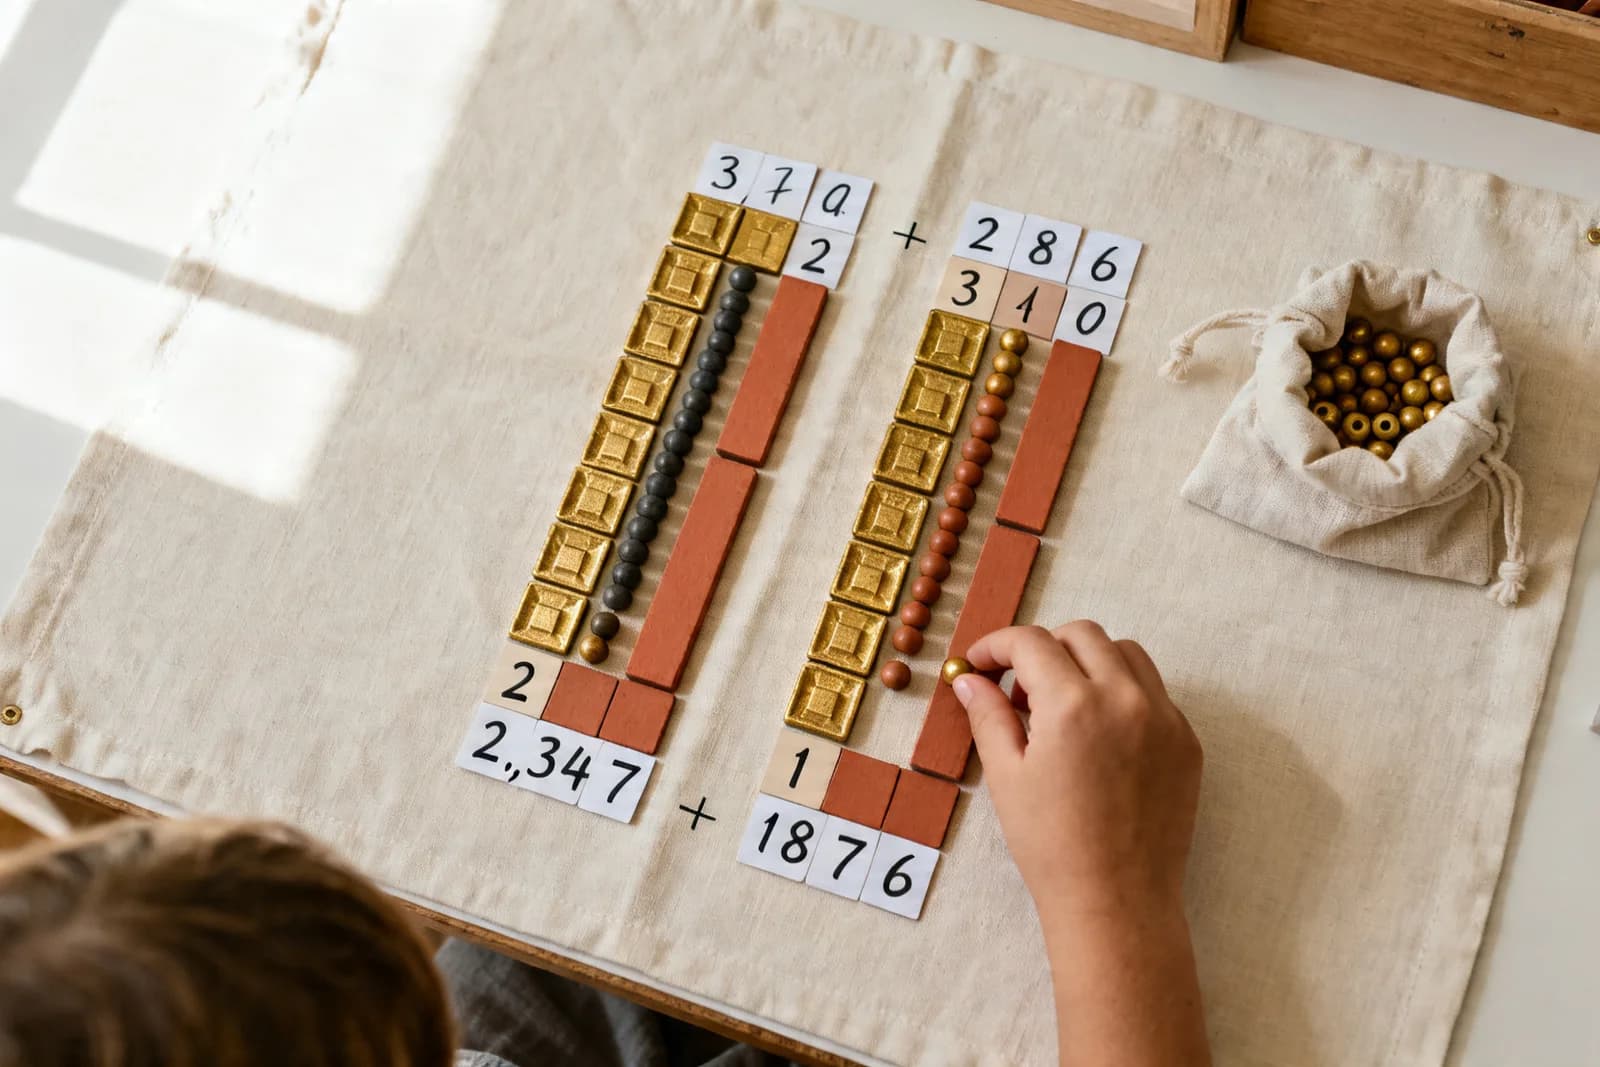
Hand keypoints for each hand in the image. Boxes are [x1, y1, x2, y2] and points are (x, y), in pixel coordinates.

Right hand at [953, 621, 1202, 923]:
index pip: (1031, 642)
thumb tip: (969, 679)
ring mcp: (1164, 718)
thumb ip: (987, 716)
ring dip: (1087, 660)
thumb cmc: (1054, 846)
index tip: (981, 664)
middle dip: (1043, 648)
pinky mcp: (1186, 741)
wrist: (1117, 900)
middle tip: (1018, 687)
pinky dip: (1122, 692)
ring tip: (1061, 704)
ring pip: (1125, 653)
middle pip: (1081, 634)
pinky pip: (1153, 691)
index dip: (997, 646)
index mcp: (1073, 705)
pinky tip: (1098, 732)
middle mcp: (1125, 699)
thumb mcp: (1007, 776)